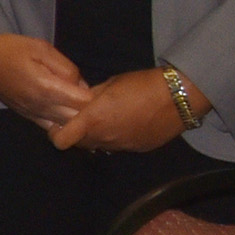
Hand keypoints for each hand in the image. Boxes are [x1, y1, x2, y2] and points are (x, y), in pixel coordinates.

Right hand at [0, 34, 89, 131]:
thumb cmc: (10, 47)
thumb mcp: (43, 48)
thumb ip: (67, 68)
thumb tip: (81, 85)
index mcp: (46, 88)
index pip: (84, 103)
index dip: (96, 97)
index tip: (100, 89)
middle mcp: (39, 106)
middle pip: (77, 120)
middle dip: (89, 112)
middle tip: (96, 100)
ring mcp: (31, 114)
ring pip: (64, 128)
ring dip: (76, 120)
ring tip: (82, 108)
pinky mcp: (25, 115)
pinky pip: (49, 127)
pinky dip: (62, 123)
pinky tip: (66, 114)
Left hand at [54, 68, 194, 155]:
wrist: (179, 97)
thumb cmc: (141, 85)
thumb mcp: (110, 85)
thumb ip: (90, 97)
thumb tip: (79, 101)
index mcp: (93, 120)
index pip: (60, 140)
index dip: (56, 133)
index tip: (59, 123)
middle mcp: (105, 138)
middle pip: (79, 144)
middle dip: (76, 133)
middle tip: (82, 118)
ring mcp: (122, 146)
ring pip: (99, 146)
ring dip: (97, 136)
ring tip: (107, 119)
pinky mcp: (138, 149)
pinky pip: (119, 146)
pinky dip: (117, 137)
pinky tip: (127, 123)